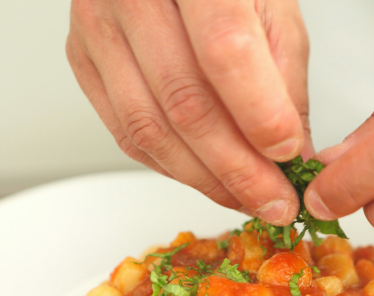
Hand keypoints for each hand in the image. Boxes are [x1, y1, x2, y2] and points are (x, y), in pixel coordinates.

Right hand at [67, 0, 310, 225]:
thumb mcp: (270, 7)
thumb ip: (283, 80)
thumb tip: (290, 155)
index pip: (224, 49)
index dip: (258, 112)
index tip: (286, 154)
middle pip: (184, 101)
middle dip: (235, 167)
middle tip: (272, 199)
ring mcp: (99, 27)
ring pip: (150, 129)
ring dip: (203, 179)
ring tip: (243, 198)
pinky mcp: (83, 60)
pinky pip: (126, 134)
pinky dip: (170, 166)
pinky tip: (203, 177)